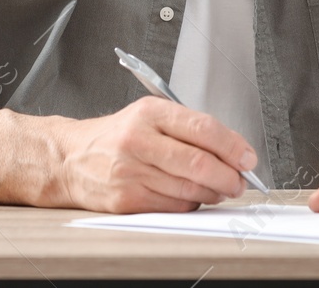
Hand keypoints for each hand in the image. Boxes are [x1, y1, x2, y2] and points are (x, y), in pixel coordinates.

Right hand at [26, 97, 258, 212]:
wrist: (71, 158)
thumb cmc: (118, 136)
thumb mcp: (151, 116)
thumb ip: (190, 130)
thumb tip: (233, 151)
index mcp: (150, 112)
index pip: (203, 128)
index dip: (232, 146)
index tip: (248, 158)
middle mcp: (139, 140)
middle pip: (198, 163)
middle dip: (229, 176)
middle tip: (240, 181)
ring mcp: (131, 172)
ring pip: (189, 189)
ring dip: (214, 193)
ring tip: (221, 189)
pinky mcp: (126, 200)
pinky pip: (173, 206)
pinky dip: (191, 203)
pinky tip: (193, 196)